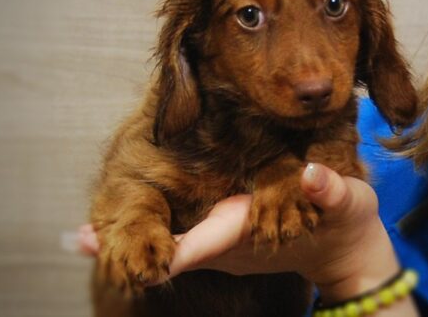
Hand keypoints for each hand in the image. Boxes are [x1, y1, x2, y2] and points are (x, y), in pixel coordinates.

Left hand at [79, 163, 400, 302]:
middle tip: (79, 238)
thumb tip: (312, 177)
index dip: (158, 246)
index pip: (198, 245)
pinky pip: (185, 238)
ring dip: (136, 239)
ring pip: (175, 244)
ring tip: (86, 235)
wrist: (346, 250)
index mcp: (250, 230)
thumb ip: (330, 191)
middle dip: (130, 245)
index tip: (120, 244)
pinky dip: (156, 233)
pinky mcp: (229, 234)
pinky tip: (127, 223)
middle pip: (173, 248)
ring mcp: (228, 242)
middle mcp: (231, 242)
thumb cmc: (348, 224)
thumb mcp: (347, 204)